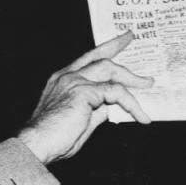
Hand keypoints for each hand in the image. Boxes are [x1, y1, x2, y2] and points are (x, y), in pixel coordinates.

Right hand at [18, 31, 153, 164]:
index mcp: (63, 79)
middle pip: (100, 57)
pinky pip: (115, 92)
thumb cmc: (54, 137)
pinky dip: (131, 104)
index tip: (119, 42)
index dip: (105, 49)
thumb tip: (112, 107)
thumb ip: (96, 109)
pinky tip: (140, 116)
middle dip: (118, 46)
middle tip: (132, 40)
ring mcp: (74, 81)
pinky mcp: (84, 92)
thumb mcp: (81, 119)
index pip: (88, 59)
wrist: (37, 144)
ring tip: (147, 85)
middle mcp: (67, 75)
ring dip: (131, 78)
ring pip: (110, 69)